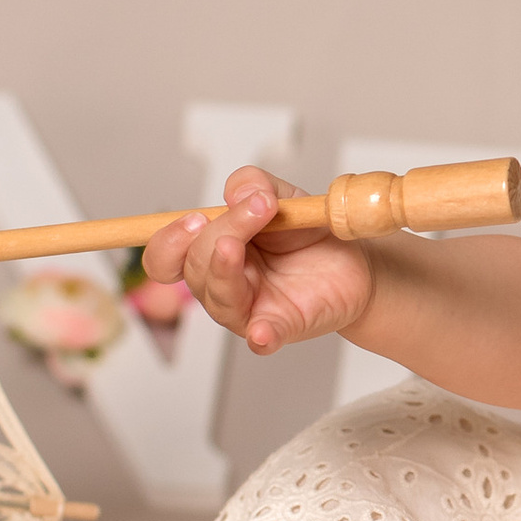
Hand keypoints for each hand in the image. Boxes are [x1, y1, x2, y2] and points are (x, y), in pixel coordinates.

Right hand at [141, 166, 370, 356]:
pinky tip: (261, 332)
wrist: (353, 260)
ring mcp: (249, 309)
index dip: (169, 242)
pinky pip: (263, 337)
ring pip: (219, 299)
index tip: (194, 218)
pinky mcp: (280, 327)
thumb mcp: (281, 195)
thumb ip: (255, 184)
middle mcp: (222, 283)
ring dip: (223, 271)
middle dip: (216, 235)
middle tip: (254, 208)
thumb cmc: (305, 234)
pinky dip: (260, 336)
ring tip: (235, 245)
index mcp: (211, 250)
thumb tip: (237, 193)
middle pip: (194, 270)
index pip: (167, 257)